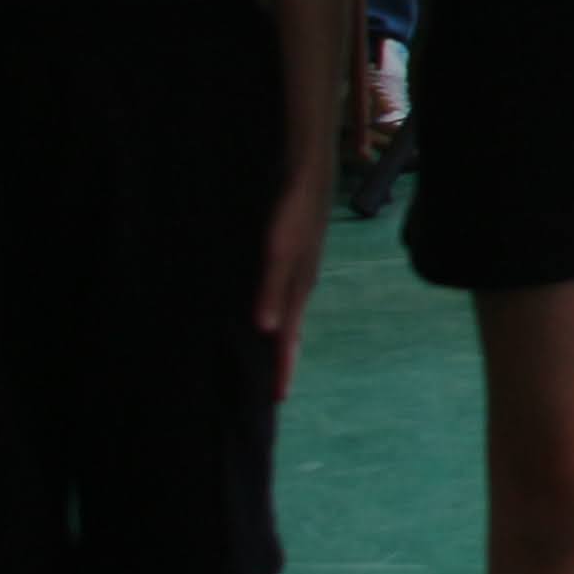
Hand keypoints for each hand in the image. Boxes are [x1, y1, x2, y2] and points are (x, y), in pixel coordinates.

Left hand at [254, 176, 328, 404]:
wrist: (308, 174)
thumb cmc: (293, 211)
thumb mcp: (279, 251)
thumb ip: (272, 289)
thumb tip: (266, 331)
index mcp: (297, 288)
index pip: (289, 338)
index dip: (283, 367)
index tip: (278, 399)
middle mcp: (300, 285)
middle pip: (292, 332)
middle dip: (285, 360)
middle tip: (277, 388)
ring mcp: (299, 271)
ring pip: (289, 315)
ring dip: (282, 339)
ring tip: (272, 357)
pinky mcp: (294, 256)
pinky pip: (284, 296)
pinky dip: (277, 313)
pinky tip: (270, 311)